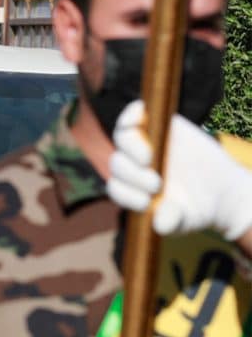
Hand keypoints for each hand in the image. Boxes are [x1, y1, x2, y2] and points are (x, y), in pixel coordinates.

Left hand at [108, 100, 251, 240]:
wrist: (220, 190)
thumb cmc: (196, 208)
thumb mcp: (185, 220)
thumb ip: (172, 221)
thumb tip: (161, 223)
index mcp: (130, 189)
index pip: (116, 188)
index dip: (126, 195)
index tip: (147, 202)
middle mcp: (133, 166)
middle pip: (118, 163)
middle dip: (132, 175)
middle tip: (156, 185)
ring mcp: (144, 144)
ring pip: (123, 138)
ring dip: (131, 148)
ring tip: (149, 159)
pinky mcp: (159, 125)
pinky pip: (135, 114)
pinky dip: (132, 113)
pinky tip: (139, 114)